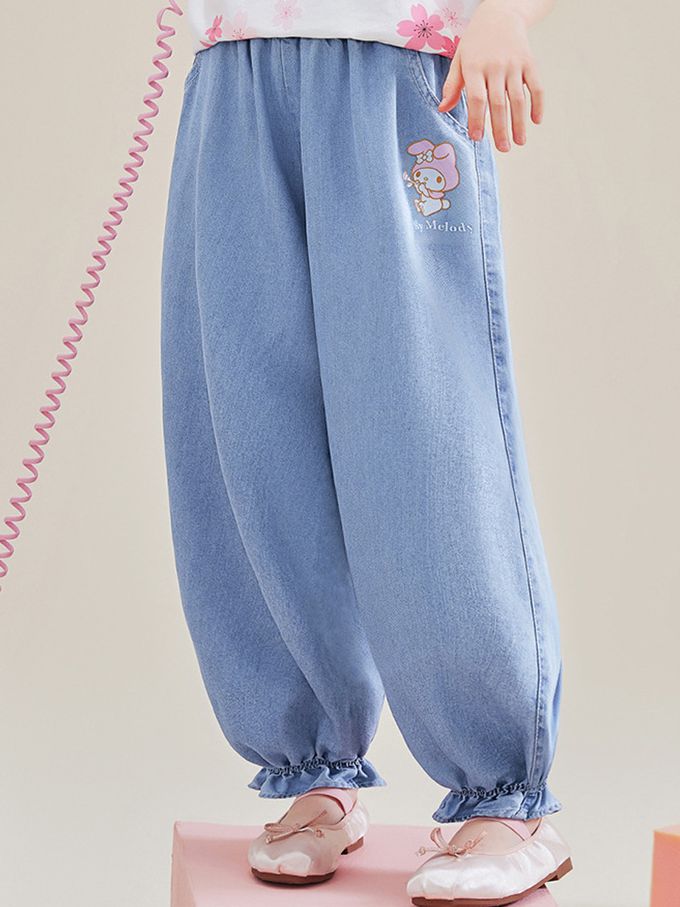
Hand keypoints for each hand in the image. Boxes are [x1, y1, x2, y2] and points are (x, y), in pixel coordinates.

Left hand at [439, 0, 545, 151]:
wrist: (500, 14)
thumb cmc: (476, 42)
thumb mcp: (459, 59)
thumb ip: (452, 85)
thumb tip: (443, 109)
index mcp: (474, 67)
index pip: (476, 99)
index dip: (476, 119)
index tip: (477, 137)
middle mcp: (495, 66)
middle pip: (498, 103)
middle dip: (500, 128)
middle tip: (503, 149)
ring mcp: (514, 65)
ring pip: (518, 99)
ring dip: (519, 123)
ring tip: (519, 142)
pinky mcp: (529, 62)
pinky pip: (536, 86)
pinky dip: (538, 104)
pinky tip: (536, 121)